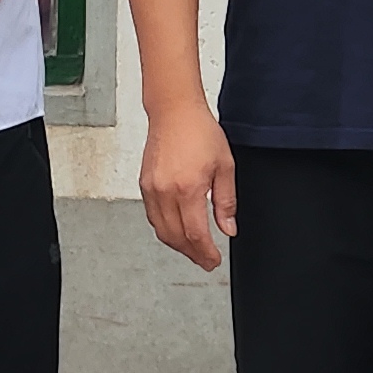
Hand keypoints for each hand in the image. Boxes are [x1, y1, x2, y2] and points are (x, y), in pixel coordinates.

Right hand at [140, 101, 238, 274]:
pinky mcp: (144, 185)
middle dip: (192, 254)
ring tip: (194, 249)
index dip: (206, 253)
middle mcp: (165, 192)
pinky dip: (165, 230)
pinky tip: (177, 231)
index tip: (214, 261)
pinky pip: (153, 218)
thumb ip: (226, 201)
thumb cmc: (199, 131)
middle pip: (176, 238)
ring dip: (178, 245)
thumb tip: (228, 228)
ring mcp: (152, 189)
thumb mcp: (224, 166)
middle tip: (205, 260)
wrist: (174, 111)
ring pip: (162, 231)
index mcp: (188, 188)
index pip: (196, 235)